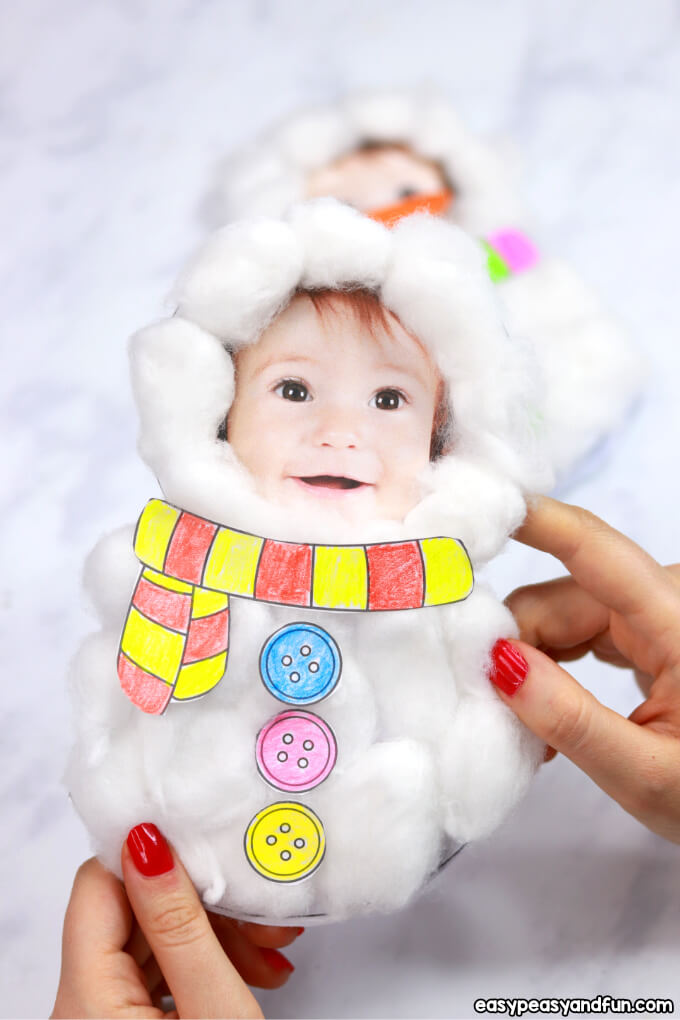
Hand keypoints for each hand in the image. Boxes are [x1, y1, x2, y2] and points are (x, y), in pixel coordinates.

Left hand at [52, 824, 302, 1017]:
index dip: (152, 858)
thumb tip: (148, 843)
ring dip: (214, 934)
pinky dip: (205, 964)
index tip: (209, 848)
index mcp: (87, 1002)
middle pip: (130, 913)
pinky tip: (254, 970)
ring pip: (150, 940)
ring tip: (272, 951)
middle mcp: (80, 1009)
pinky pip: (158, 974)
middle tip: (262, 913)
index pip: (98, 885)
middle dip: (202, 904)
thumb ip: (180, 926)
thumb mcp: (215, 1013)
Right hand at [489, 496, 679, 843]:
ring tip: (528, 732)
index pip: (593, 548)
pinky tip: (546, 714)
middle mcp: (665, 598)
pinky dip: (550, 668)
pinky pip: (575, 631)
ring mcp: (654, 612)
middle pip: (559, 596)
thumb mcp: (648, 775)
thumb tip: (498, 662)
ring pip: (558, 614)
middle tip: (494, 715)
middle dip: (514, 646)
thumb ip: (574, 721)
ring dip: (530, 664)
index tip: (471, 506)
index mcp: (677, 619)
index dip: (532, 520)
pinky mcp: (644, 630)